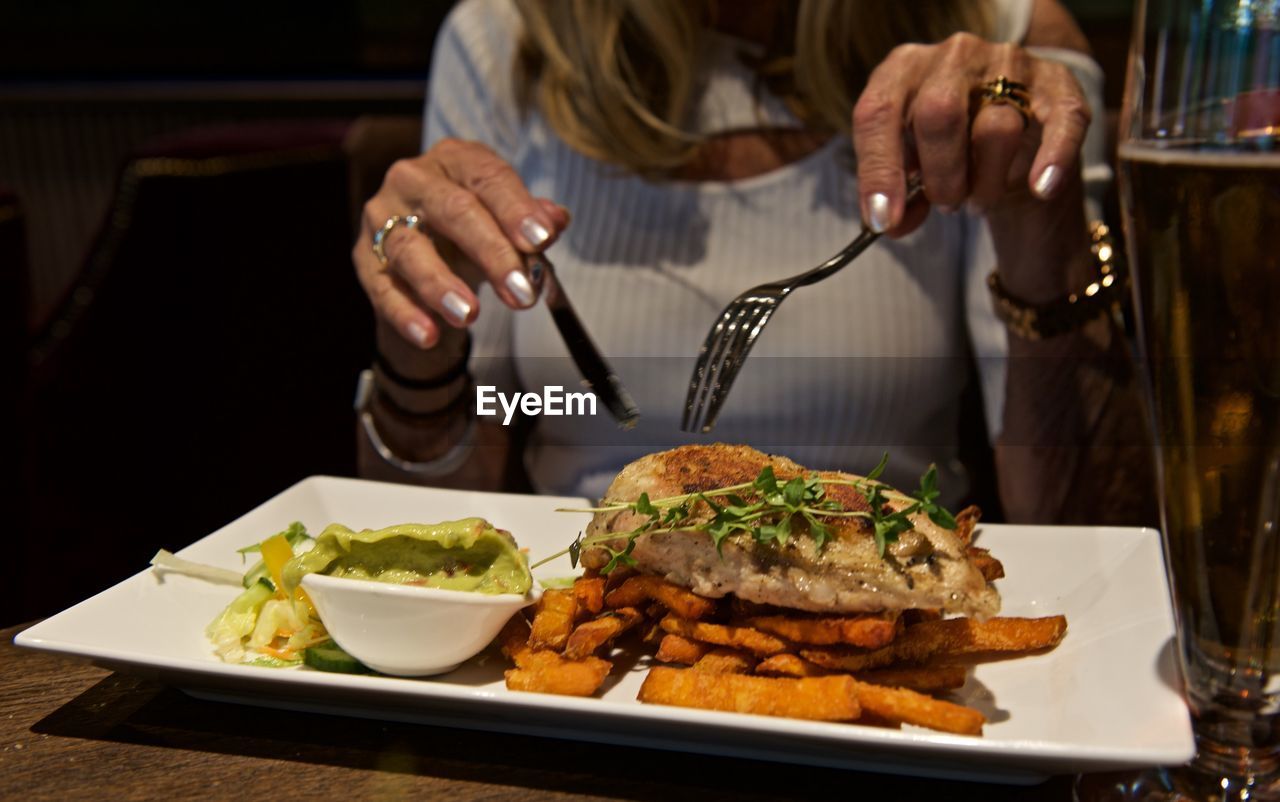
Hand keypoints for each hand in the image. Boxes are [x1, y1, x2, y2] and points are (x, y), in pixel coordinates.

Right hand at [353, 138, 569, 348]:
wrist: (429, 256)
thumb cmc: (475, 230)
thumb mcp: (508, 223)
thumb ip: (533, 222)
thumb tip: (555, 220)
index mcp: (456, 159)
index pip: (488, 178)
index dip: (516, 209)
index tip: (542, 239)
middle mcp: (413, 180)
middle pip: (452, 210)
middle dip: (491, 252)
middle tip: (521, 290)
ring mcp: (382, 217)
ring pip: (410, 248)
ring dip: (440, 284)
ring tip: (469, 314)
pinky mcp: (365, 258)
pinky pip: (383, 288)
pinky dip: (406, 313)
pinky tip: (429, 334)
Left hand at [851, 32, 1089, 235]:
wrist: (1010, 134)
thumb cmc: (946, 151)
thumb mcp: (913, 168)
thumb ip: (900, 196)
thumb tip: (889, 224)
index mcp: (902, 70)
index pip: (878, 112)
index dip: (878, 170)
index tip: (884, 219)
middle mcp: (953, 56)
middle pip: (939, 113)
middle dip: (940, 176)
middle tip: (947, 205)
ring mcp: (1008, 63)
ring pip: (996, 128)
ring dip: (986, 183)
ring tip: (979, 200)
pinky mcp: (1055, 82)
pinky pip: (1061, 119)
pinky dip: (1052, 158)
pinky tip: (1041, 187)